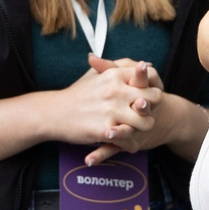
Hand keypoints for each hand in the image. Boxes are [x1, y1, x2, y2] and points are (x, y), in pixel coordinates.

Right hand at [47, 56, 162, 153]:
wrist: (54, 112)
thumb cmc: (78, 94)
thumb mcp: (97, 74)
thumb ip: (121, 67)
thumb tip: (145, 64)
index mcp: (115, 75)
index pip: (150, 76)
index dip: (153, 86)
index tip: (149, 95)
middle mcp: (116, 91)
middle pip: (153, 98)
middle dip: (153, 107)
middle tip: (146, 114)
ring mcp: (111, 111)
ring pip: (146, 122)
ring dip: (144, 127)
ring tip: (138, 130)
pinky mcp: (105, 130)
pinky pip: (129, 140)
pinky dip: (131, 145)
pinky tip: (128, 144)